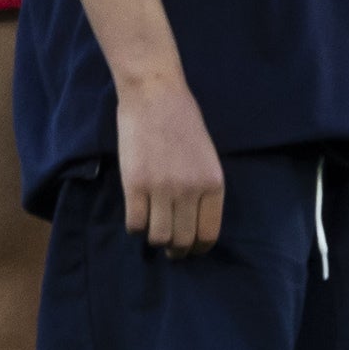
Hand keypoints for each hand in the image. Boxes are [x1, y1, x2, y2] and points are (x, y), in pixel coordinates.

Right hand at [116, 80, 225, 255]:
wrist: (157, 98)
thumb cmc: (185, 124)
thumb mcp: (208, 158)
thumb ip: (203, 188)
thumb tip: (194, 220)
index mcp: (214, 184)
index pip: (208, 233)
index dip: (198, 248)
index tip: (191, 250)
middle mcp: (191, 191)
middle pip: (182, 240)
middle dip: (177, 251)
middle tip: (171, 251)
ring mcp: (162, 189)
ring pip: (158, 236)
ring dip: (155, 240)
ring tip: (153, 233)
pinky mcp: (134, 185)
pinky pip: (134, 223)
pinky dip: (135, 227)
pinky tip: (137, 218)